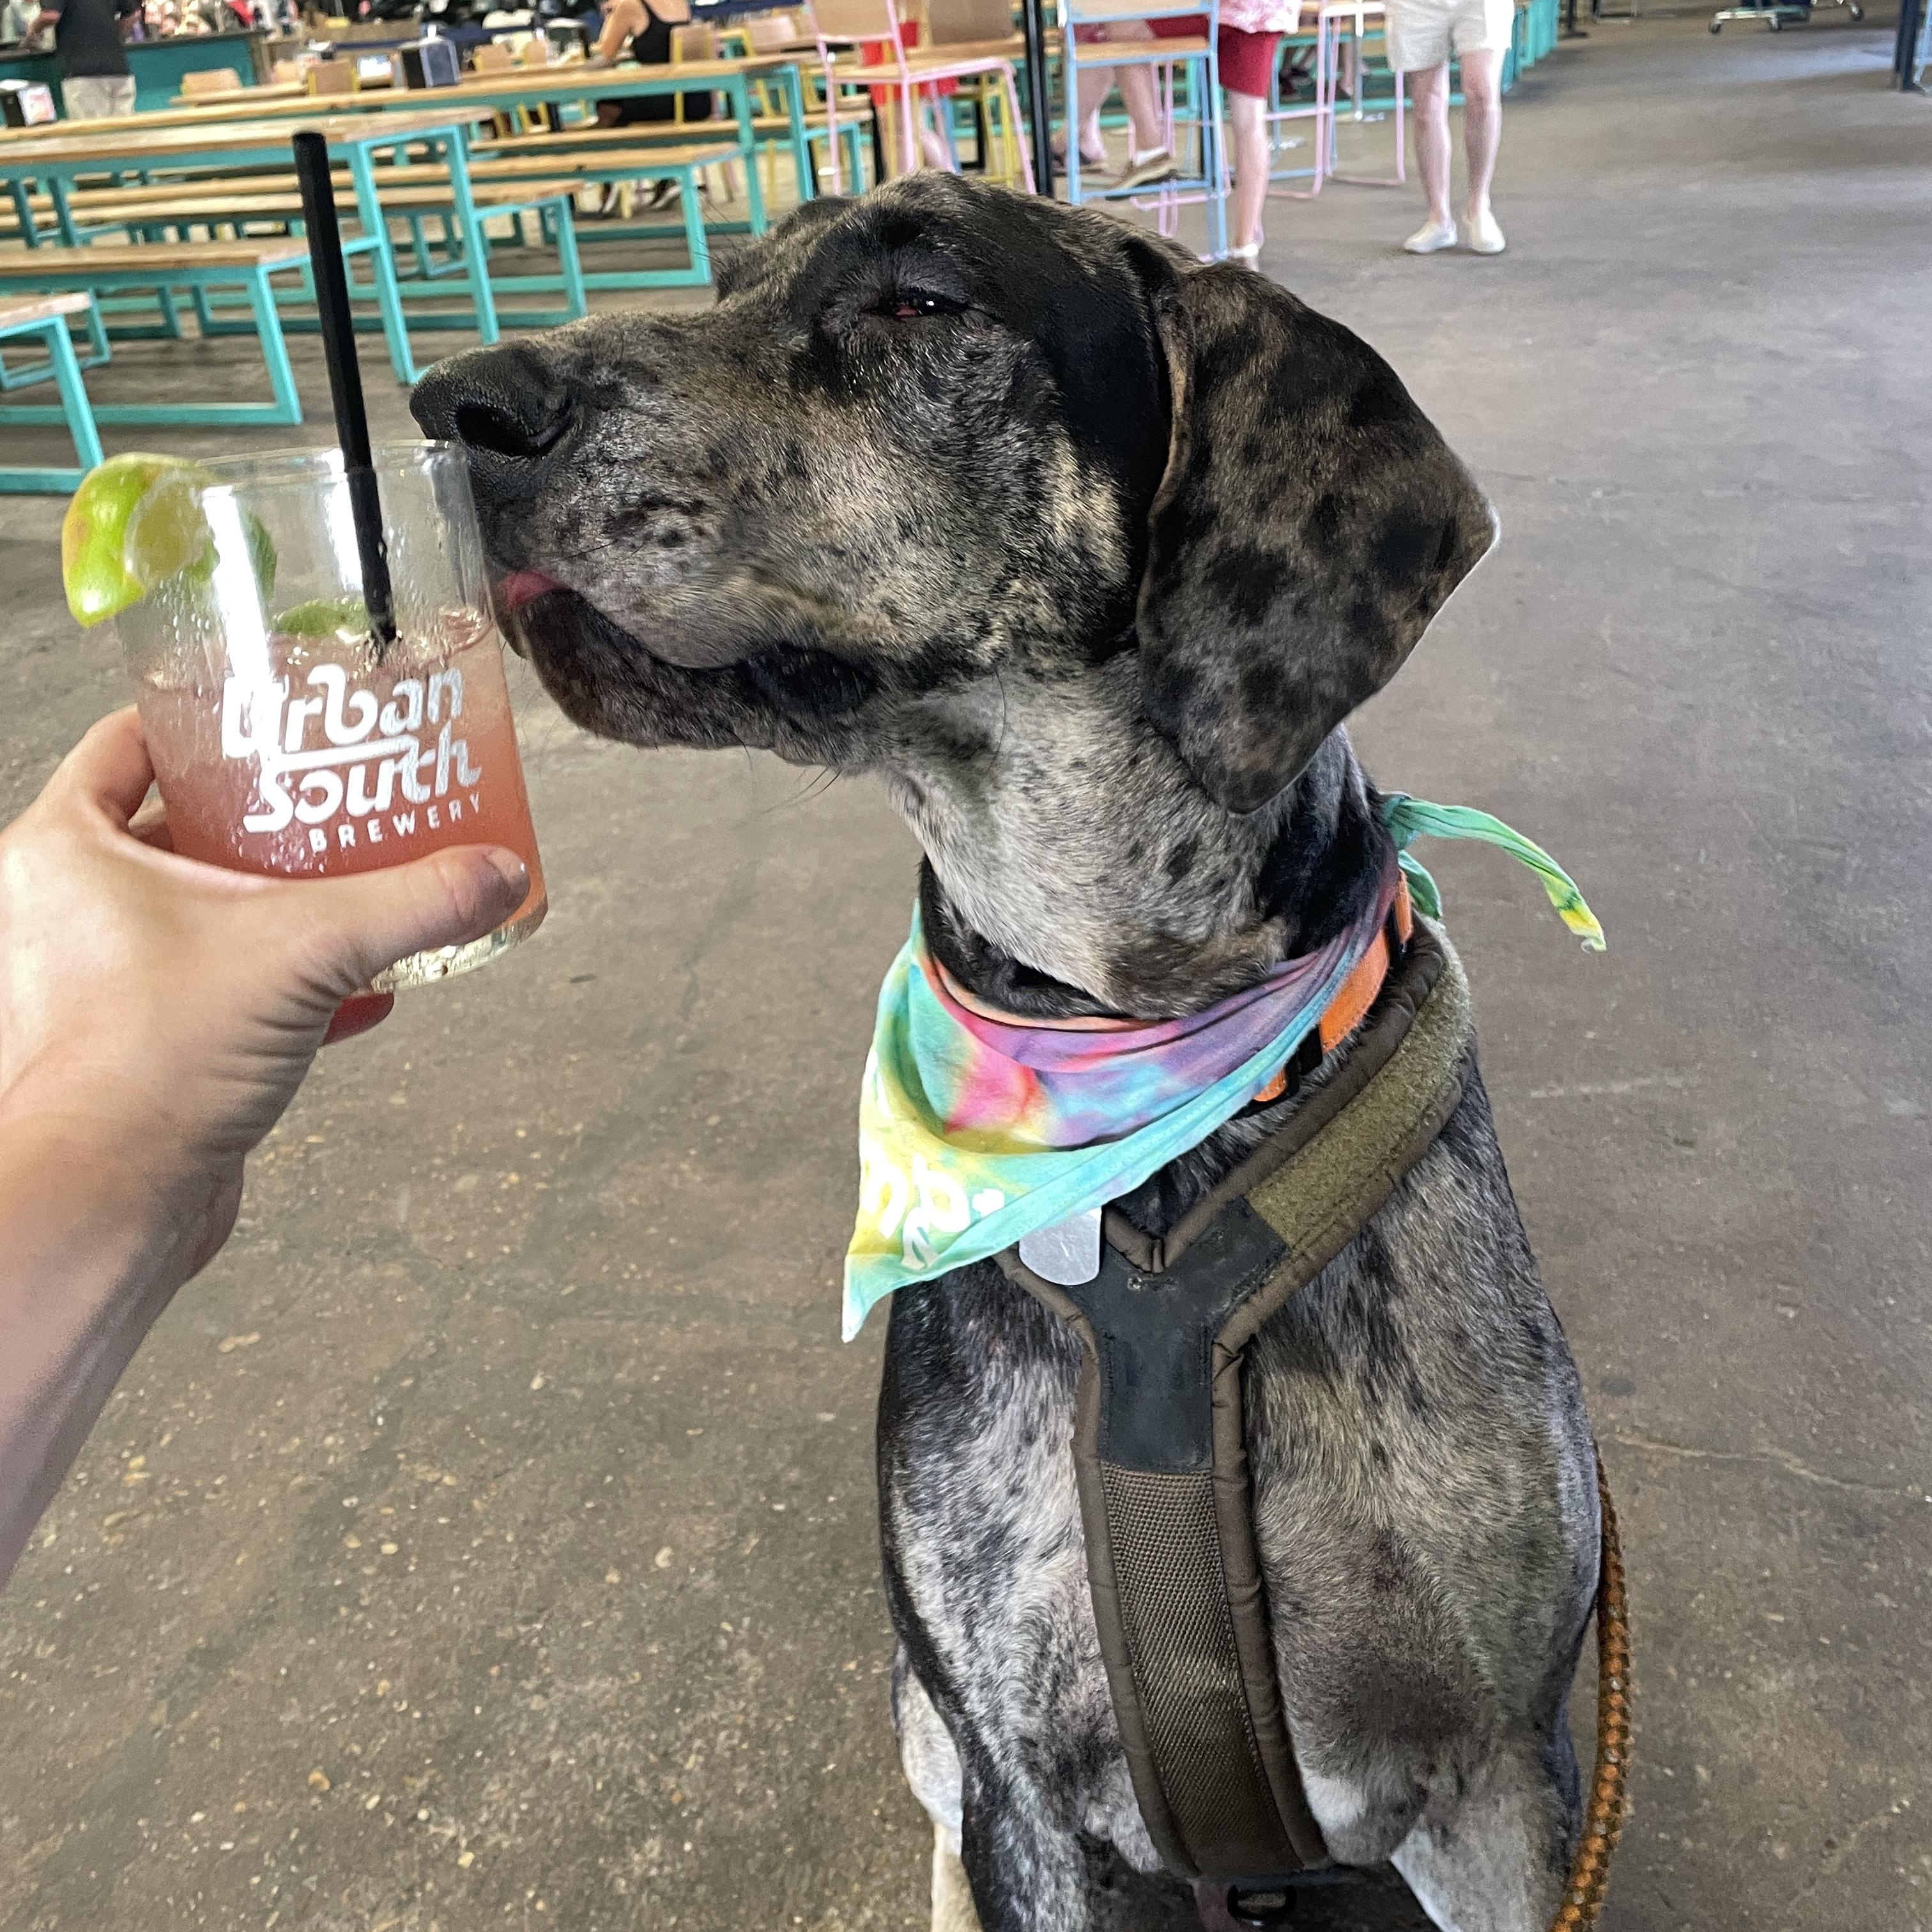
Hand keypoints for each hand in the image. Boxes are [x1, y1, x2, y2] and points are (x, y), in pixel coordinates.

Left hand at [0, 708, 527, 1268]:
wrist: (111, 1202)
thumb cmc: (146, 1065)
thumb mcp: (307, 951)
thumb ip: (412, 904)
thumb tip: (497, 872)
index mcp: (67, 848)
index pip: (130, 742)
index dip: (203, 722)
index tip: (274, 719)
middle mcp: (66, 907)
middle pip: (174, 826)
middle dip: (263, 818)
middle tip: (336, 800)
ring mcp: (97, 979)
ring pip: (199, 912)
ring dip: (277, 906)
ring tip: (357, 890)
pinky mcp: (138, 1043)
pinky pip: (217, 986)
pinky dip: (283, 982)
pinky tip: (358, 992)